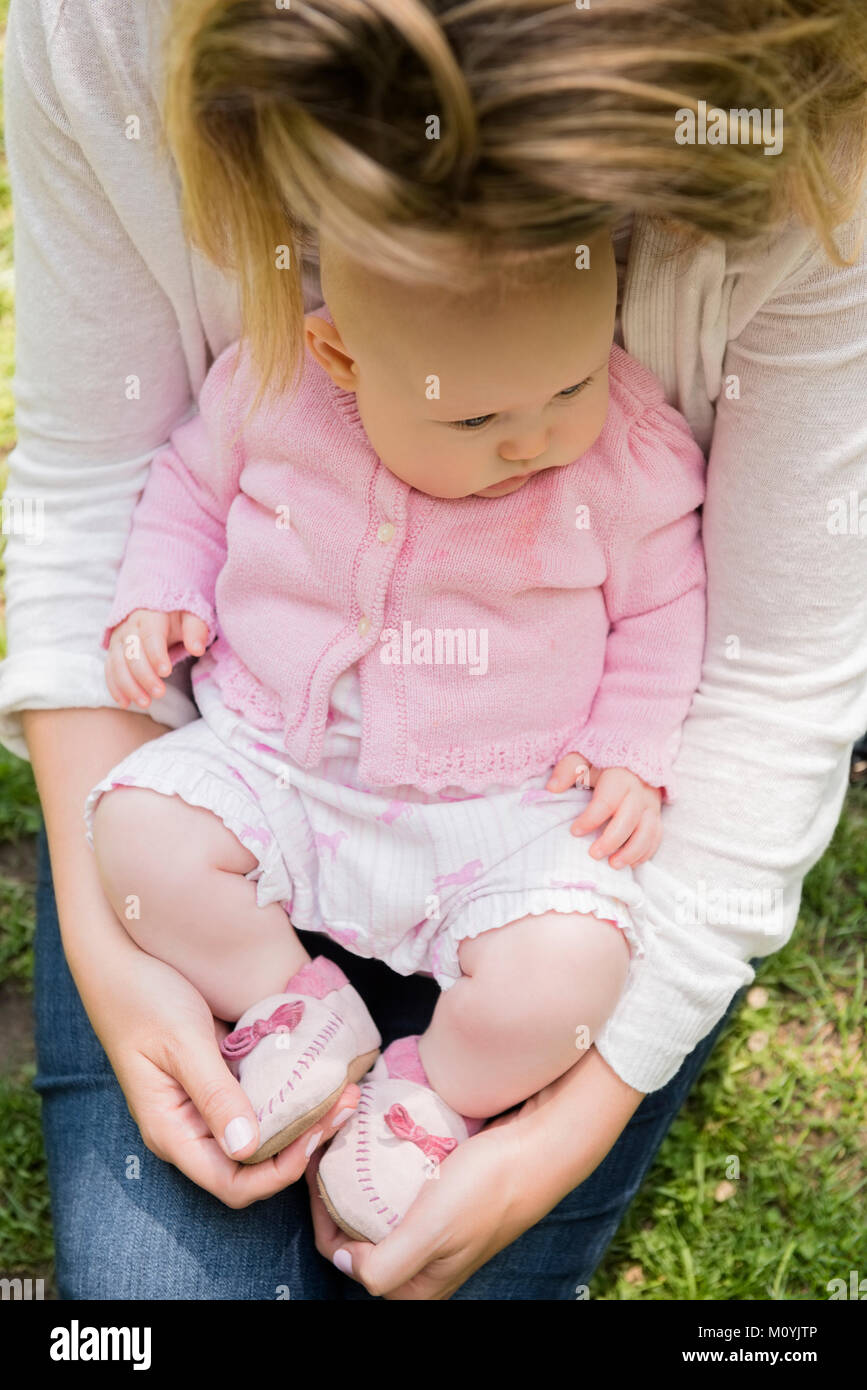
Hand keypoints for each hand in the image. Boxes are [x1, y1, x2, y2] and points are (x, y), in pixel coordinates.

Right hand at [93, 934, 358, 1206]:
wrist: (120, 961)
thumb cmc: (143, 999)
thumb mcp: (182, 1043)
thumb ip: (214, 1094)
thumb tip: (249, 1147)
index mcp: (172, 1132)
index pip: (232, 1183)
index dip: (278, 1172)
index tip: (317, 1133)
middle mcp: (190, 1129)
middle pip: (253, 1165)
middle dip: (303, 1145)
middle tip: (346, 1104)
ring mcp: (204, 1106)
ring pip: (261, 1135)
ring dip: (304, 1120)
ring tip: (344, 1090)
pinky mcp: (218, 1081)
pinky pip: (260, 1102)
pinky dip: (290, 1095)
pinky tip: (318, 1076)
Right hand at [104, 608, 209, 709]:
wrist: (157, 610)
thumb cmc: (177, 617)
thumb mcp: (191, 618)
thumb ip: (195, 631)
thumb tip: (198, 649)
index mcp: (150, 616)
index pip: (150, 635)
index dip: (156, 654)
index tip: (166, 672)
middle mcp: (129, 627)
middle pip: (132, 653)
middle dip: (144, 675)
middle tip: (160, 693)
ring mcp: (118, 640)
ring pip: (118, 663)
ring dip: (129, 686)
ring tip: (145, 703)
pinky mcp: (113, 652)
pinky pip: (110, 670)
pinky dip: (115, 687)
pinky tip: (126, 703)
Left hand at [307, 1046, 644, 1298]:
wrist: (541, 1147)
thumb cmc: (488, 1189)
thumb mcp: (432, 1233)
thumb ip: (384, 1266)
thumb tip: (345, 1264)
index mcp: (416, 1285)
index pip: (342, 1254)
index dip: (319, 1211)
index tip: (315, 1161)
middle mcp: (423, 1262)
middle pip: (357, 1226)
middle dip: (335, 1186)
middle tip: (329, 1138)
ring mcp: (435, 1228)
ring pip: (375, 1203)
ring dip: (355, 1172)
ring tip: (347, 1131)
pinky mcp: (446, 1198)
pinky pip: (399, 1185)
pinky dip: (381, 1163)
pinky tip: (376, 1135)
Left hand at [547, 752, 661, 867]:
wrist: (632, 759)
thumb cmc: (602, 763)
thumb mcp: (584, 759)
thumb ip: (568, 770)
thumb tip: (552, 788)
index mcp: (620, 777)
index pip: (607, 802)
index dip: (590, 819)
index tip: (574, 831)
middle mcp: (639, 792)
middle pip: (629, 820)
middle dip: (612, 840)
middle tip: (593, 854)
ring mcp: (651, 804)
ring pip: (647, 832)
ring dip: (632, 852)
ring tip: (613, 865)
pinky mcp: (657, 815)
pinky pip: (656, 837)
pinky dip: (645, 852)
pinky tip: (630, 864)